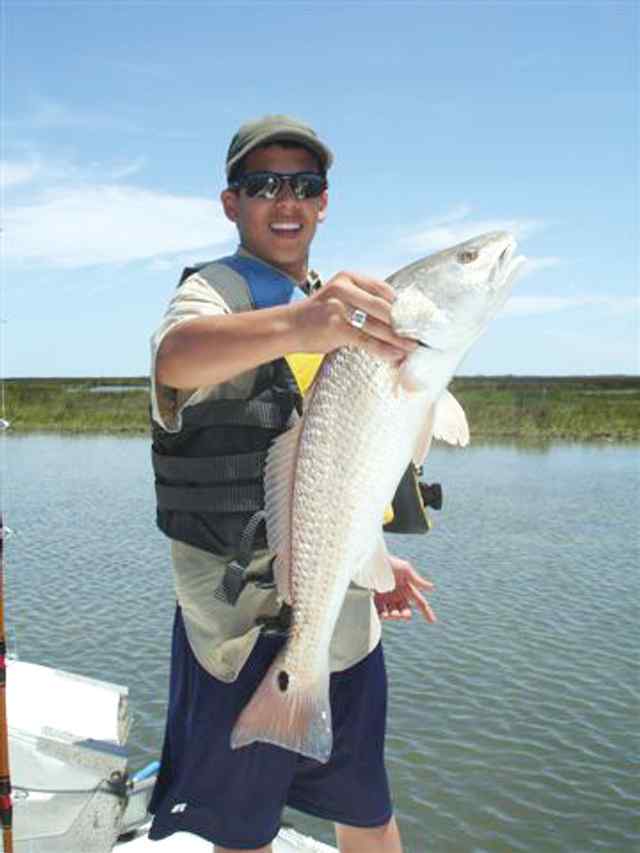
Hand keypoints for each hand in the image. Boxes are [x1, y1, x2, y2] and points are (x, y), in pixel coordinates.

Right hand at [291, 271, 416, 363]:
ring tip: (411, 348)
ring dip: (398, 339)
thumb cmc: (317, 316)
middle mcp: (344, 288)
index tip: (418, 319)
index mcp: (349, 277)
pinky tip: (394, 355)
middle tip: (420, 335)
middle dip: (404, 323)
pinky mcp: (336, 326)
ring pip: (378, 325)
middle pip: (384, 307)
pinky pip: (366, 340)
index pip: (384, 290)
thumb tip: (395, 318)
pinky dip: (383, 349)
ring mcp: (339, 307)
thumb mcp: (339, 298)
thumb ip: (363, 302)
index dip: (403, 306)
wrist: (288, 327)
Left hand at [374, 555, 435, 623]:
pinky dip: (383, 616)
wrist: (369, 562)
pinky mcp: (374, 602)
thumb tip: (432, 587)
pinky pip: (380, 614)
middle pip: (406, 611)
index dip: (427, 611)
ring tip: (391, 614)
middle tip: (404, 614)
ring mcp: (386, 600)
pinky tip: (383, 614)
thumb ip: (417, 580)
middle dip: (406, 615)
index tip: (432, 621)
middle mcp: (397, 596)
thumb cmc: (389, 563)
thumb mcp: (404, 569)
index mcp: (407, 588)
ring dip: (394, 616)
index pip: (419, 602)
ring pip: (394, 614)